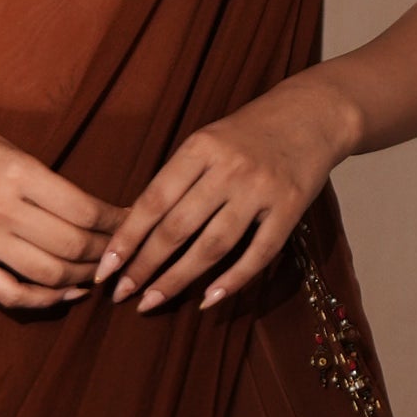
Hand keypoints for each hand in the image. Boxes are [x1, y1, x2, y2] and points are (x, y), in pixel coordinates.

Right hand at [0, 120, 118, 310]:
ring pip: (50, 274)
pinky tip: (67, 292)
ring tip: (97, 271)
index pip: (85, 210)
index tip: (129, 223)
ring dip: (83, 278)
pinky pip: (13, 294)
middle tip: (119, 251)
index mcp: (18, 174)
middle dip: (106, 253)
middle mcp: (0, 209)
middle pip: (72, 246)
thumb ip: (55, 188)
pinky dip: (46, 300)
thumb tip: (105, 220)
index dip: (116, 222)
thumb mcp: (18, 154)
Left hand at [99, 76, 357, 310]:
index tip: (105, 268)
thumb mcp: (206, 141)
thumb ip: (177, 178)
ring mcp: (261, 190)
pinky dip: (231, 281)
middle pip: (178, 227)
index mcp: (200, 148)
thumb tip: (135, 228)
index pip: (154, 200)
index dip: (127, 238)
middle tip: (121, 293)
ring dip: (178, 279)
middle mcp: (229, 169)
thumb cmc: (247, 133)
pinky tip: (206, 300)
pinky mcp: (289, 209)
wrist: (311, 115)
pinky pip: (257, 254)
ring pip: (213, 245)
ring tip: (152, 300)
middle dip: (145, 265)